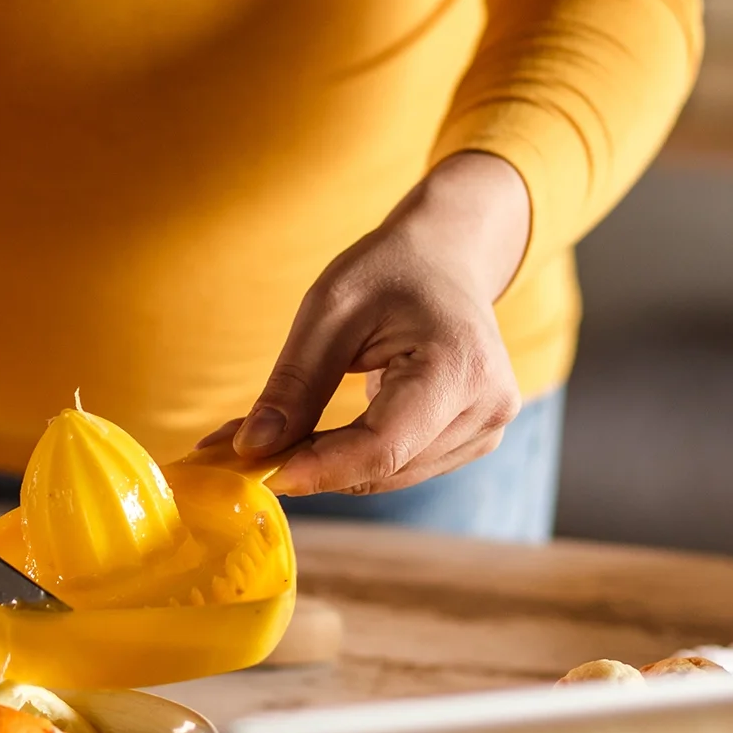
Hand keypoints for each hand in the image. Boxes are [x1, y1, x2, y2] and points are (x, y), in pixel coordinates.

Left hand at [203, 152, 530, 496]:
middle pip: (385, 467)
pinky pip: (402, 466)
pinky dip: (354, 460)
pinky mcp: (475, 438)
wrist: (446, 256)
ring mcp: (487, 428)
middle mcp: (488, 407)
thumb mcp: (329, 308)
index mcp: (461, 367)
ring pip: (390, 476)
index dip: (320, 468)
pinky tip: (319, 440)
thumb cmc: (389, 269)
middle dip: (312, 465)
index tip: (260, 472)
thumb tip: (253, 447)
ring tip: (276, 441)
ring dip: (328, 467)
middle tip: (243, 454)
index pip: (384, 445)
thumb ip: (294, 382)